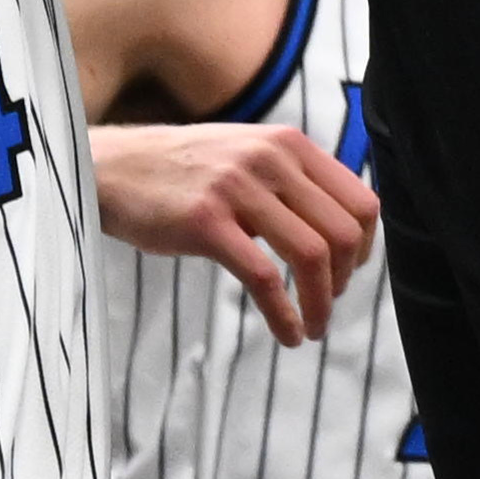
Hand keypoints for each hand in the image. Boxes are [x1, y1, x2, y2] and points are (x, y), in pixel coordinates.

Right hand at [94, 122, 377, 349]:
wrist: (113, 167)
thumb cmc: (182, 171)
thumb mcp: (246, 154)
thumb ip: (290, 179)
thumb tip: (339, 230)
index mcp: (287, 144)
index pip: (361, 200)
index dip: (366, 248)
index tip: (350, 273)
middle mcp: (270, 159)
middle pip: (343, 233)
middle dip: (345, 281)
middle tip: (328, 305)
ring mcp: (238, 189)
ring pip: (312, 256)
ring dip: (321, 305)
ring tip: (313, 327)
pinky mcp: (207, 222)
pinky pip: (265, 279)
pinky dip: (284, 316)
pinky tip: (287, 334)